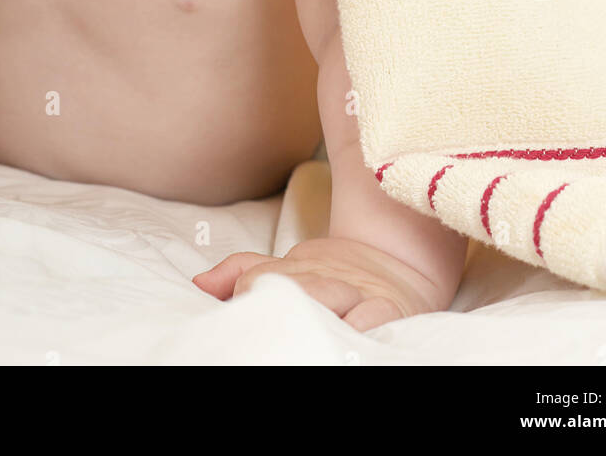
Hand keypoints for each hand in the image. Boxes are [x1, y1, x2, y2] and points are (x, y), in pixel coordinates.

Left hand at [191, 236, 442, 331]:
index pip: (262, 275)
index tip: (235, 305)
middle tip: (255, 319)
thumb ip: (246, 270)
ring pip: (327, 300)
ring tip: (290, 334)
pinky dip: (357, 329)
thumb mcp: (291, 267)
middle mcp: (328, 279)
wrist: (405, 264)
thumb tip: (200, 283)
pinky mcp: (388, 310)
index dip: (247, 288)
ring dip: (308, 313)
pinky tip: (342, 342)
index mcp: (300, 268)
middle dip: (274, 300)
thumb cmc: (338, 277)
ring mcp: (358, 294)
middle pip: (293, 286)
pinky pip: (372, 320)